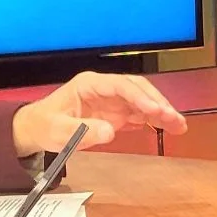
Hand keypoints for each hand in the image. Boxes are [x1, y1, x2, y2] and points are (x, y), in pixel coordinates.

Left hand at [12, 72, 186, 156]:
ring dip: (161, 112)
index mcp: (90, 85)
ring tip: (179, 126)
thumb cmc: (44, 125)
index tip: (153, 109)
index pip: (120, 86)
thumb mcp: (57, 130)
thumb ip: (82, 131)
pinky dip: (154, 121)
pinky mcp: (116, 114)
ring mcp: (112, 102)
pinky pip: (140, 115)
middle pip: (138, 90)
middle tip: (173, 118)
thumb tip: (109, 131)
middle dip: (157, 103)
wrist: (37, 130)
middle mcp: (105, 90)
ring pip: (143, 102)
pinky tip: (167, 128)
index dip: (139, 96)